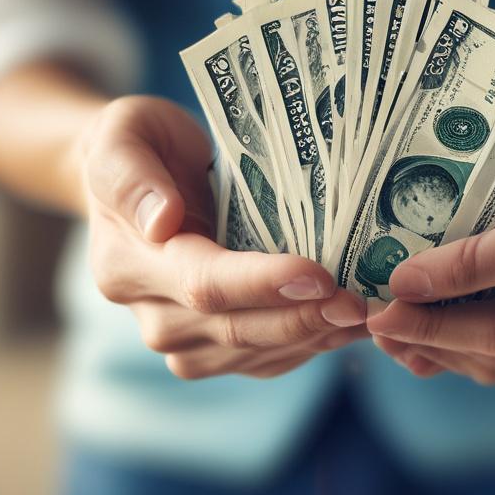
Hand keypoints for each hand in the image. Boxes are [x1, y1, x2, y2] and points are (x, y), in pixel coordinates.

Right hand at [77, 96, 367, 379]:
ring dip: (316, 337)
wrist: (138, 178)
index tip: (318, 276)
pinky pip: (266, 359)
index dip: (263, 284)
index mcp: (128, 264)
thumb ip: (133, 176)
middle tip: (361, 302)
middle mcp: (152, 313)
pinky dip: (311, 346)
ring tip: (370, 315)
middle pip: (237, 328)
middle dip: (304, 317)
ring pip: (257, 352)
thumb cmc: (140, 145)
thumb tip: (162, 220)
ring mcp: (182, 340)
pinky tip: (349, 327)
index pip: (203, 284)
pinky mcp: (213, 350)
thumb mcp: (125, 135)